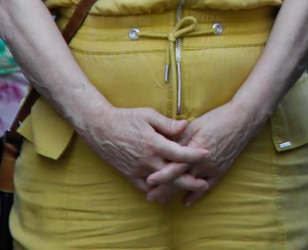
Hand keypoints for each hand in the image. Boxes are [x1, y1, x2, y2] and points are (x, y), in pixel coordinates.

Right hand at [78, 105, 208, 193]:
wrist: (100, 129)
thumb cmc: (126, 118)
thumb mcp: (148, 115)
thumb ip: (168, 123)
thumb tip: (186, 126)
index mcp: (154, 144)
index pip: (180, 153)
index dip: (195, 155)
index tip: (207, 154)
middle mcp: (147, 160)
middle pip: (173, 175)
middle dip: (191, 181)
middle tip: (204, 184)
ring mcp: (138, 170)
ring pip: (161, 185)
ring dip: (175, 188)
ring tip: (188, 189)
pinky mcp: (129, 175)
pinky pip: (145, 188)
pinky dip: (156, 192)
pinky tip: (165, 193)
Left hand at [145, 100, 266, 206]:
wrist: (242, 120)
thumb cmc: (217, 119)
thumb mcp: (194, 125)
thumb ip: (179, 138)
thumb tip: (163, 146)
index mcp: (195, 149)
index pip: (175, 166)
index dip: (161, 175)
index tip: (148, 181)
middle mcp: (203, 162)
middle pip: (180, 180)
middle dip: (164, 189)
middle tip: (150, 196)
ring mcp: (213, 168)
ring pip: (191, 186)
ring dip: (176, 193)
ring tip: (162, 199)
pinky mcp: (221, 171)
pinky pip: (207, 187)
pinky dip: (196, 195)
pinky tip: (187, 202)